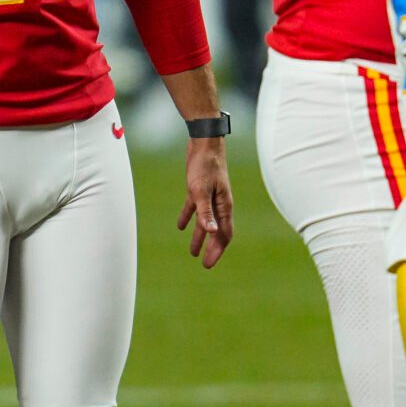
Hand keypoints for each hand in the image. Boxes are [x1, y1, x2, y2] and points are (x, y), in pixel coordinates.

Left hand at [178, 137, 233, 268]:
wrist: (204, 142)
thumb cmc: (205, 166)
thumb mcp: (201, 191)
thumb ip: (206, 212)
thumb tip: (211, 232)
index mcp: (223, 206)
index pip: (223, 234)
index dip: (217, 250)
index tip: (209, 263)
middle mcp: (219, 203)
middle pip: (216, 231)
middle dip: (210, 248)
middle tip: (204, 263)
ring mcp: (209, 196)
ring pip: (205, 221)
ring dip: (199, 236)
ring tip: (193, 251)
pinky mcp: (199, 188)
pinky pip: (195, 208)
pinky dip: (189, 218)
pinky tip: (182, 226)